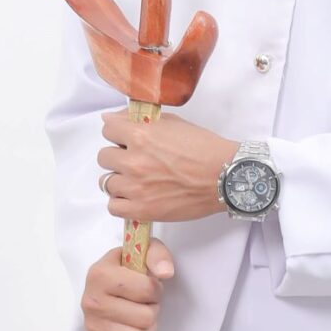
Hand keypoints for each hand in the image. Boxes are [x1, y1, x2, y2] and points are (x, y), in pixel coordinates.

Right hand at [82, 240, 176, 330]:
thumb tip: (166, 273)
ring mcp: (93, 326)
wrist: (102, 284)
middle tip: (144, 303)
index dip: (156, 289)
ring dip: (149, 330)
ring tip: (141, 318)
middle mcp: (92, 302)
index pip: (148, 290)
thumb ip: (157, 255)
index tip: (149, 286)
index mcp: (100, 274)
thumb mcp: (141, 252)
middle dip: (153, 310)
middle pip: (146, 317)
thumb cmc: (124, 269)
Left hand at [98, 110, 237, 222]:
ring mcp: (136, 188)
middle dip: (118, 155)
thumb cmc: (204, 148)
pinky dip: (121, 201)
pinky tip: (135, 196)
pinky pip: (113, 206)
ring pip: (106, 182)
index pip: (107, 129)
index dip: (118, 133)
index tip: (127, 138)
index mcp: (141, 136)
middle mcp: (134, 162)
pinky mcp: (142, 210)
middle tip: (135, 159)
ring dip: (119, 179)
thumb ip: (138, 120)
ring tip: (137, 180)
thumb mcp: (173, 124)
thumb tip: (109, 119)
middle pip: (104, 157)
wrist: (226, 177)